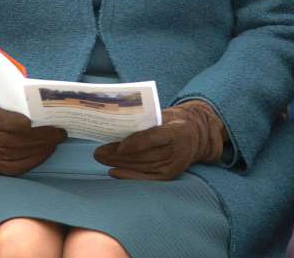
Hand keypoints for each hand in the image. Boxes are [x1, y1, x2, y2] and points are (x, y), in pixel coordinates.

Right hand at [0, 99, 66, 174]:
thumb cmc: (0, 111)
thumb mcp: (5, 97)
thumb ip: (20, 95)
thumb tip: (41, 92)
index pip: (13, 121)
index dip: (31, 122)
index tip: (48, 118)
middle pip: (21, 139)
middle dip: (44, 135)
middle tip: (61, 132)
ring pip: (25, 152)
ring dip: (44, 146)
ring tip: (57, 139)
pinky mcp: (2, 166)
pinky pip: (24, 165)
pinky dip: (38, 157)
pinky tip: (48, 149)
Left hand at [94, 100, 225, 180]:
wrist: (195, 137)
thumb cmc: (174, 121)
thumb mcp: (165, 115)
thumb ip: (147, 119)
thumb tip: (120, 121)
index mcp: (177, 131)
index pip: (155, 137)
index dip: (137, 143)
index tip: (119, 146)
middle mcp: (176, 152)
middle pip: (144, 154)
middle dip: (119, 155)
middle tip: (98, 152)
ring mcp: (173, 166)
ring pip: (142, 166)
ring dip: (119, 164)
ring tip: (101, 158)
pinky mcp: (168, 176)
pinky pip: (146, 177)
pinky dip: (128, 175)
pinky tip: (113, 172)